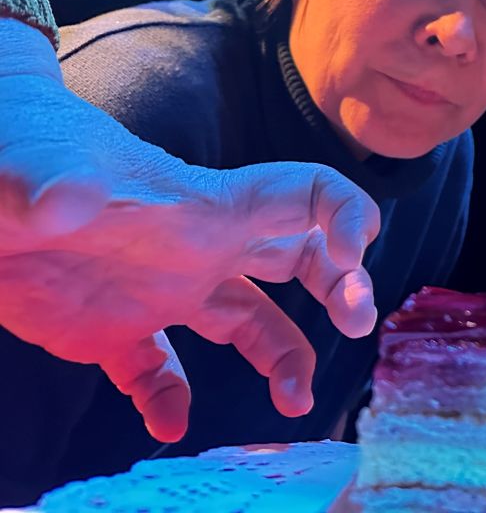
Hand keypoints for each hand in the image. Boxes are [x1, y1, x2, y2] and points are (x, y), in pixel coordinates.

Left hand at [0, 21, 380, 440]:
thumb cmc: (18, 153)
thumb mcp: (42, 167)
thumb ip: (58, 183)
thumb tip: (63, 201)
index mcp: (207, 209)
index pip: (306, 197)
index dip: (347, 216)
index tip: (358, 255)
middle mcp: (200, 248)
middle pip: (299, 259)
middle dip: (342, 286)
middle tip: (357, 324)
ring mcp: (160, 288)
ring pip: (247, 322)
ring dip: (280, 358)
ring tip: (292, 403)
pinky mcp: (112, 328)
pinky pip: (159, 370)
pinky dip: (170, 400)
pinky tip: (167, 424)